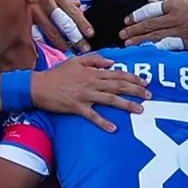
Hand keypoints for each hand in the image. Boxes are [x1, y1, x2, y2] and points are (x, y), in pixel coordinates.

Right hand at [33, 0, 93, 52]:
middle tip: (84, 48)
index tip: (90, 34)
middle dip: (74, 37)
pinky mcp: (24, 18)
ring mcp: (33, 11)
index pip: (71, 10)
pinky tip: (50, 49)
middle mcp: (44, 2)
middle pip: (63, 22)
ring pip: (50, 30)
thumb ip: (66, 0)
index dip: (82, 22)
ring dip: (61, 42)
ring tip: (69, 51)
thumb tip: (79, 6)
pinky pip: (36, 33)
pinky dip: (44, 42)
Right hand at [33, 54, 149, 131]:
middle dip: (135, 90)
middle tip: (149, 95)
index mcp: (92, 72)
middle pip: (118, 86)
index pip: (117, 74)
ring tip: (140, 109)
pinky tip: (114, 128)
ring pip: (110, 99)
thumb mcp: (76, 61)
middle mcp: (91, 83)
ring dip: (126, 105)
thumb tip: (112, 62)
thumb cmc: (57, 74)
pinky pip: (93, 116)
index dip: (132, 78)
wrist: (39, 86)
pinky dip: (103, 122)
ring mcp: (85, 96)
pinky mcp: (77, 107)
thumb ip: (94, 59)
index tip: (144, 82)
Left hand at [120, 0, 187, 49]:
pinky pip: (169, 45)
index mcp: (175, 4)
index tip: (126, 20)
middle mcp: (177, 17)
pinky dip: (156, 48)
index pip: (150, 9)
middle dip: (134, 30)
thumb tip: (149, 2)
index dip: (136, 15)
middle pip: (150, 24)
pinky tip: (147, 50)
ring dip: (140, 40)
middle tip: (122, 34)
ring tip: (128, 44)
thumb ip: (166, 2)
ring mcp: (182, 31)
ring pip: (156, 36)